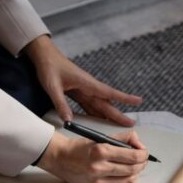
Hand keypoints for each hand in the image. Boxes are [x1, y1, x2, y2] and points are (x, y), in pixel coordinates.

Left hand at [24, 35, 141, 125]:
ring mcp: (84, 90)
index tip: (138, 100)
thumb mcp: (52, 86)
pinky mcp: (78, 93)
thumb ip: (61, 104)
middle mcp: (88, 87)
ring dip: (109, 115)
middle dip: (119, 114)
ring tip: (119, 126)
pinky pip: (89, 105)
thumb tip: (68, 120)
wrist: (44, 56)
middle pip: (106, 103)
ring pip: (99, 106)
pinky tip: (101, 122)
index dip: (124, 98)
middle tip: (132, 123)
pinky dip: (96, 114)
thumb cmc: (49, 67)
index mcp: (86, 83)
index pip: (109, 92)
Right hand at [37, 131, 147, 182]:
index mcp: (101, 151)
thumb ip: (122, 138)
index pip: (133, 156)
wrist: (60, 159)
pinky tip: (129, 178)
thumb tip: (138, 143)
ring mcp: (98, 182)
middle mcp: (99, 168)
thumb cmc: (80, 147)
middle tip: (141, 160)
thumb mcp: (100, 138)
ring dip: (136, 174)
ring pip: (129, 181)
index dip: (144, 154)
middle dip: (142, 164)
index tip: (144, 152)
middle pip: (133, 169)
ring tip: (134, 168)